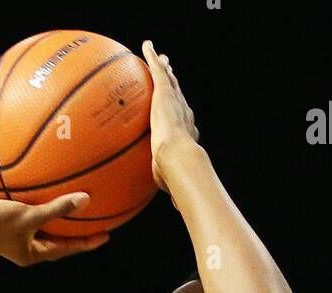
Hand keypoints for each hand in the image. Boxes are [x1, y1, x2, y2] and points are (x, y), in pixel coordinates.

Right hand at [0, 189, 108, 264]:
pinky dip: (38, 198)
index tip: (105, 236)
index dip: (86, 243)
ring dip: (56, 214)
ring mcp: (14, 231)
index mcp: (32, 253)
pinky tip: (44, 182)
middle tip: (95, 220)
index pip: (66, 249)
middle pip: (56, 237)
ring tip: (73, 201)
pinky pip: (28, 208)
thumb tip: (86, 200)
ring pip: (42, 223)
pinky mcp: (6, 216)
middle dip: (74, 229)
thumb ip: (58, 208)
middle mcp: (24, 245)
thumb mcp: (30, 216)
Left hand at [141, 41, 199, 192]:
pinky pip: (157, 71)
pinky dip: (152, 57)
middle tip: (171, 79)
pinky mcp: (165, 93)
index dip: (182, 117)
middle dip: (175, 88)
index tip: (178, 114)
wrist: (178, 160)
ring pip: (170, 82)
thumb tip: (176, 208)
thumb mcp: (170, 183)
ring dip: (164, 70)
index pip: (184, 123)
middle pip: (179, 98)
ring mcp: (174, 103)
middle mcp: (183, 115)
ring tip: (160, 59)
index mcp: (185, 136)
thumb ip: (171, 190)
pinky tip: (146, 46)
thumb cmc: (176, 176)